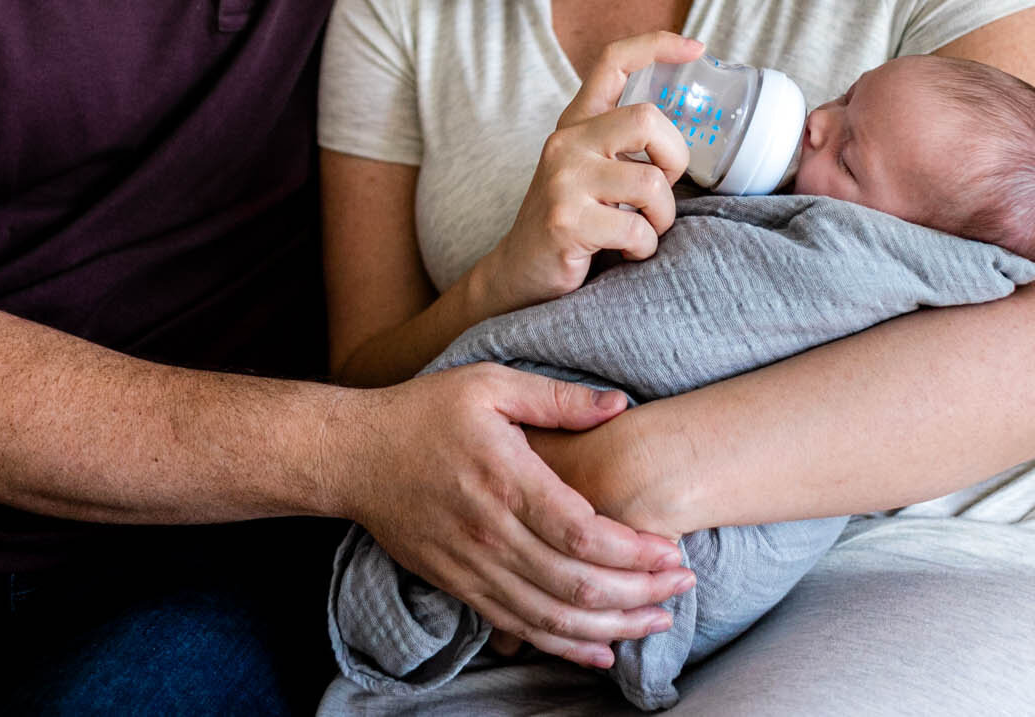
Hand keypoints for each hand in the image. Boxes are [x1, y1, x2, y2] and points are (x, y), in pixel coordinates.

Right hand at [336, 364, 694, 669]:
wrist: (351, 456)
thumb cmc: (423, 411)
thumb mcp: (490, 384)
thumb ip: (558, 398)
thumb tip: (621, 405)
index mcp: (506, 478)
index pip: (583, 533)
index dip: (635, 553)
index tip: (673, 552)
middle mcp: (491, 531)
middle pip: (577, 584)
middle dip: (639, 595)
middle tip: (683, 587)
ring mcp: (472, 565)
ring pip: (552, 616)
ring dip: (612, 628)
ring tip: (657, 624)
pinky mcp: (458, 584)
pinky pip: (519, 626)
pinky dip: (564, 645)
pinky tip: (601, 650)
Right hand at [479, 32, 700, 313]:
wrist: (520, 273)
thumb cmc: (573, 222)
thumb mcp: (591, 171)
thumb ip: (623, 147)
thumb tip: (689, 136)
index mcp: (576, 124)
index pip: (613, 63)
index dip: (657, 45)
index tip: (695, 48)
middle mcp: (566, 143)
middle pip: (647, 119)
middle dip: (675, 159)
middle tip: (662, 190)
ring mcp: (563, 180)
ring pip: (651, 184)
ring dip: (662, 218)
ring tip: (642, 231)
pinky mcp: (565, 220)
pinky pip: (637, 231)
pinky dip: (644, 249)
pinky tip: (624, 252)